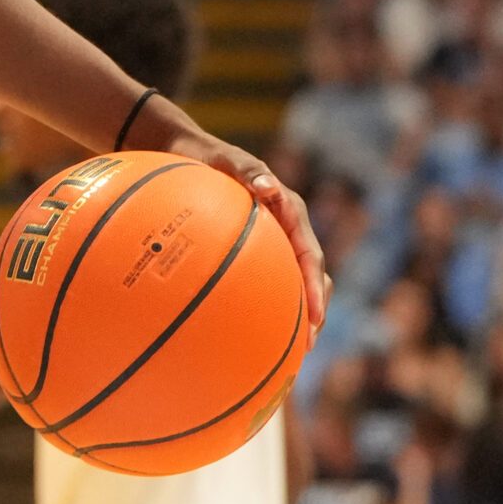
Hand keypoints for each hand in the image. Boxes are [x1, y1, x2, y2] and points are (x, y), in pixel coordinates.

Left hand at [161, 126, 328, 330]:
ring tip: (288, 350)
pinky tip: (244, 332)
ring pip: (291, 282)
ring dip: (294, 312)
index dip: (315, 286)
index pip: (310, 254)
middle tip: (308, 344)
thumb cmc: (205, 156)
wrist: (187, 153)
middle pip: (310, 276)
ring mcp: (272, 242)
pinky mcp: (253, 250)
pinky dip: (262, 303)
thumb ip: (248, 170)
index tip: (316, 315)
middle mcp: (286, 230)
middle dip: (314, 310)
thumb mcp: (227, 159)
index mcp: (289, 212)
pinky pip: (262, 279)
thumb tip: (268, 187)